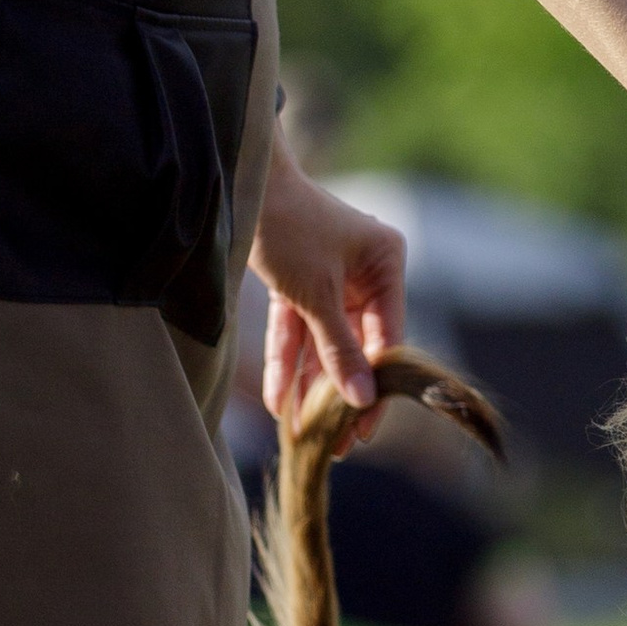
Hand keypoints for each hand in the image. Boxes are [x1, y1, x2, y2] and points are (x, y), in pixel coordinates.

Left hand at [249, 138, 405, 430]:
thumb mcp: (317, 295)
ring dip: (310, 385)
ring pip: (323, 343)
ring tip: (304, 431)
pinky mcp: (299, 283)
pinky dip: (288, 361)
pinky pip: (297, 330)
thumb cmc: (288, 227)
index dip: (376, 384)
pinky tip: (280, 402)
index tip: (365, 428)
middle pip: (356, 344)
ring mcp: (332, 278)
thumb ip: (339, 349)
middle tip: (337, 442)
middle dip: (339, 392)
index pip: (388, 337)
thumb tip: (363, 401)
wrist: (238, 183)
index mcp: (387, 263)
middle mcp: (365, 271)